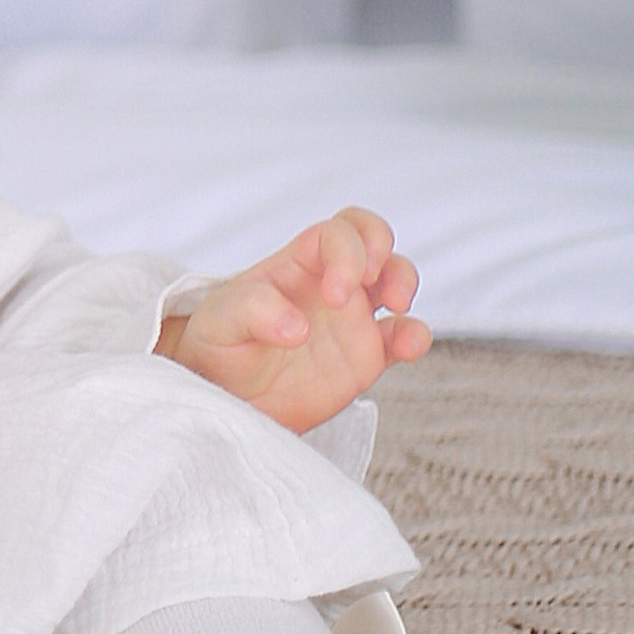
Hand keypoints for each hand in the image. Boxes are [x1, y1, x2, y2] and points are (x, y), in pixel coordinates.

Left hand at [157, 208, 429, 431]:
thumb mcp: (218, 321)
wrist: (227, 399)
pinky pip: (402, 338)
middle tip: (378, 288)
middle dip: (383, 251)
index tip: (336, 296)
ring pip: (395, 280)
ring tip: (398, 309)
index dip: (348, 254)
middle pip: (372, 240)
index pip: (337, 233)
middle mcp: (329, 284)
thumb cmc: (218, 348)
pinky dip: (415, 337)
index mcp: (296, 264)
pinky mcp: (366, 357)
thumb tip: (298, 327)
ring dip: (405, 282)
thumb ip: (251, 310)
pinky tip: (409, 347)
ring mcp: (351, 319)